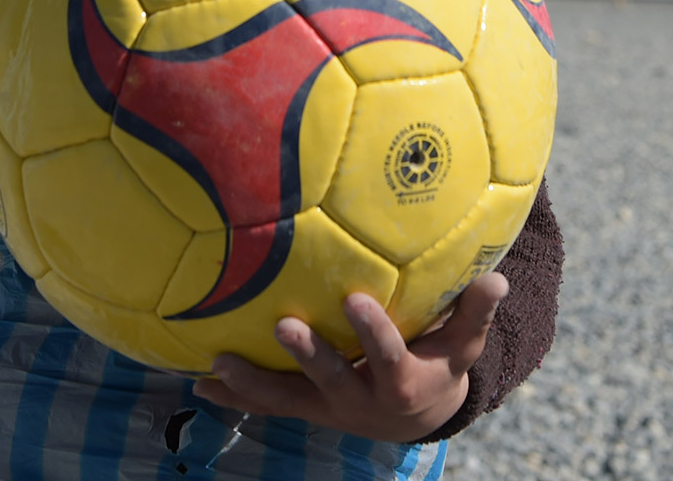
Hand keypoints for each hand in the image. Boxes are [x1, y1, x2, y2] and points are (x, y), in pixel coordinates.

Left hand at [192, 272, 507, 442]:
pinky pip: (267, 403)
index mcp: (401, 380)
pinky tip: (198, 380)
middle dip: (308, 355)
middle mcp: (361, 399)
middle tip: (282, 323)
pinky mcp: (304, 409)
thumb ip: (475, 311)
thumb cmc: (439, 365)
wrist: (417, 419)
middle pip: (332, 379)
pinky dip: (233, 393)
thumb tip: (497, 276)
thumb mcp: (463, 344)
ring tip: (217, 359)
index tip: (355, 299)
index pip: (387, 353)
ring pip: (287, 398)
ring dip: (252, 381)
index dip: (372, 330)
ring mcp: (328, 408)